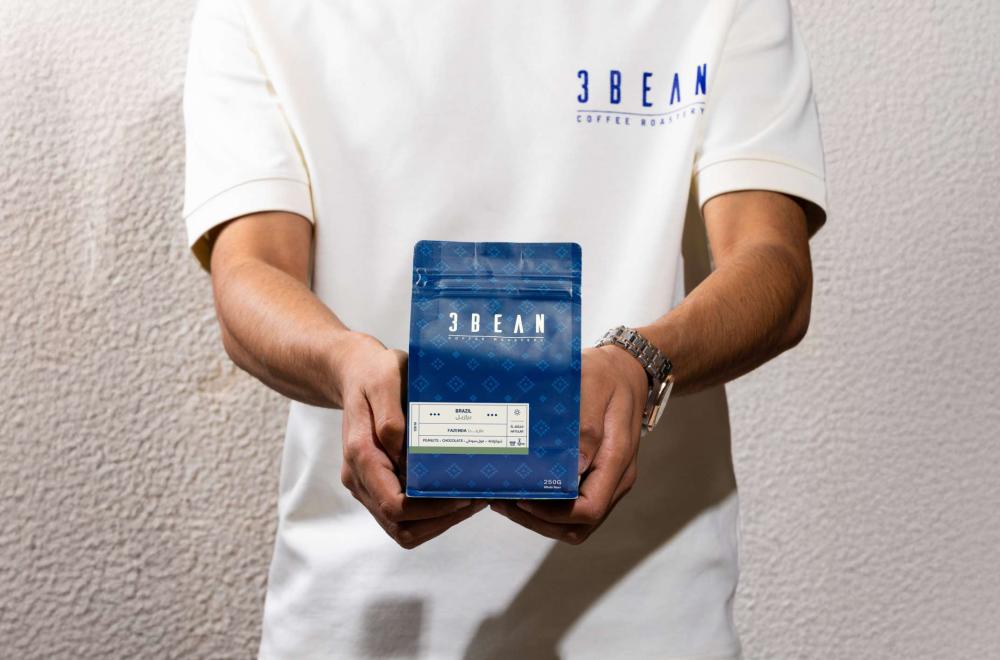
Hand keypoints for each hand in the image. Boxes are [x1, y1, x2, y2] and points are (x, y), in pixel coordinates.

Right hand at [334, 332, 486, 547]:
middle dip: (441, 519)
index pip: (394, 505)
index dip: (431, 509)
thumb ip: (391, 419)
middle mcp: (360, 478)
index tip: (463, 495)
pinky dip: (430, 513)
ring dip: (437, 521)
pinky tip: (453, 493)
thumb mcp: (385, 381)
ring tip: (469, 499)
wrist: (355, 372)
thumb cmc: (373, 374)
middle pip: (400, 525)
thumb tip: (406, 457)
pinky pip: (403, 514)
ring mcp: (367, 484)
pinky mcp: (378, 483)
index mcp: (361, 455)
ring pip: (401, 527)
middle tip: (475, 499)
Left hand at [490, 345, 648, 543]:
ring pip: (576, 523)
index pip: (588, 509)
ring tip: (508, 501)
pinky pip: (575, 507)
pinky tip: (525, 491)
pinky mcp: (599, 477)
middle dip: (539, 521)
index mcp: (617, 460)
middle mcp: (616, 478)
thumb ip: (586, 426)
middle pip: (579, 525)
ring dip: (541, 519)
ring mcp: (609, 480)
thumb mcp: (594, 387)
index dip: (552, 513)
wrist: (627, 370)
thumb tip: (575, 467)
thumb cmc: (607, 375)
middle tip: (503, 502)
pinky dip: (549, 508)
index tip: (523, 498)